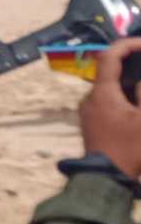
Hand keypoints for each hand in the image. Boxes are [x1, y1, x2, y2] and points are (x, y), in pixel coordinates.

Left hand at [79, 38, 140, 177]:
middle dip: (131, 65)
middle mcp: (90, 98)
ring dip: (128, 83)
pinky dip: (123, 96)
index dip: (127, 45)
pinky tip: (136, 104)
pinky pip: (107, 101)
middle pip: (110, 71)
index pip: (109, 57)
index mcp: (102, 93)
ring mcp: (88, 111)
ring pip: (110, 88)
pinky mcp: (91, 123)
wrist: (104, 178)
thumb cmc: (128, 149)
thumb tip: (138, 81)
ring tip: (140, 82)